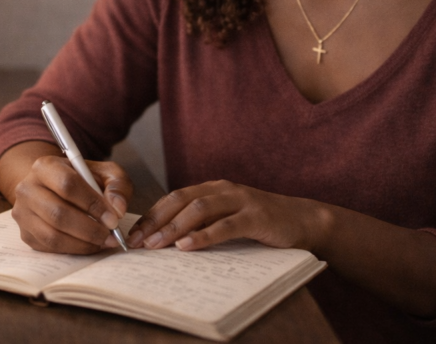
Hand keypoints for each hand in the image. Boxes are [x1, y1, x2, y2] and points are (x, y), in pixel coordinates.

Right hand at [4, 143, 132, 254]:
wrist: (54, 188)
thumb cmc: (83, 180)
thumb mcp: (105, 173)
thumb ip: (118, 185)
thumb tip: (117, 209)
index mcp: (45, 166)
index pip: (67, 185)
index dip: (92, 204)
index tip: (113, 218)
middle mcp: (27, 188)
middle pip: (58, 213)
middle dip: (90, 229)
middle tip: (111, 235)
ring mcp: (23, 213)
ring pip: (52, 236)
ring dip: (83, 243)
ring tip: (103, 241)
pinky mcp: (25, 234)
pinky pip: (49, 248)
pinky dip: (74, 250)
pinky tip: (90, 245)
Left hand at [127, 179, 319, 251]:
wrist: (304, 220)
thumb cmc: (260, 223)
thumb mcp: (227, 218)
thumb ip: (203, 223)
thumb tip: (166, 241)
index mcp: (212, 189)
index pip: (173, 198)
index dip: (151, 215)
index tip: (132, 235)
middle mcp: (223, 190)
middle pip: (180, 200)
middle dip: (155, 221)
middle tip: (136, 242)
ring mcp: (240, 201)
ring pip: (199, 209)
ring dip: (174, 228)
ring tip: (156, 245)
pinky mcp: (256, 217)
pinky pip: (225, 225)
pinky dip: (204, 236)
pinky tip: (187, 246)